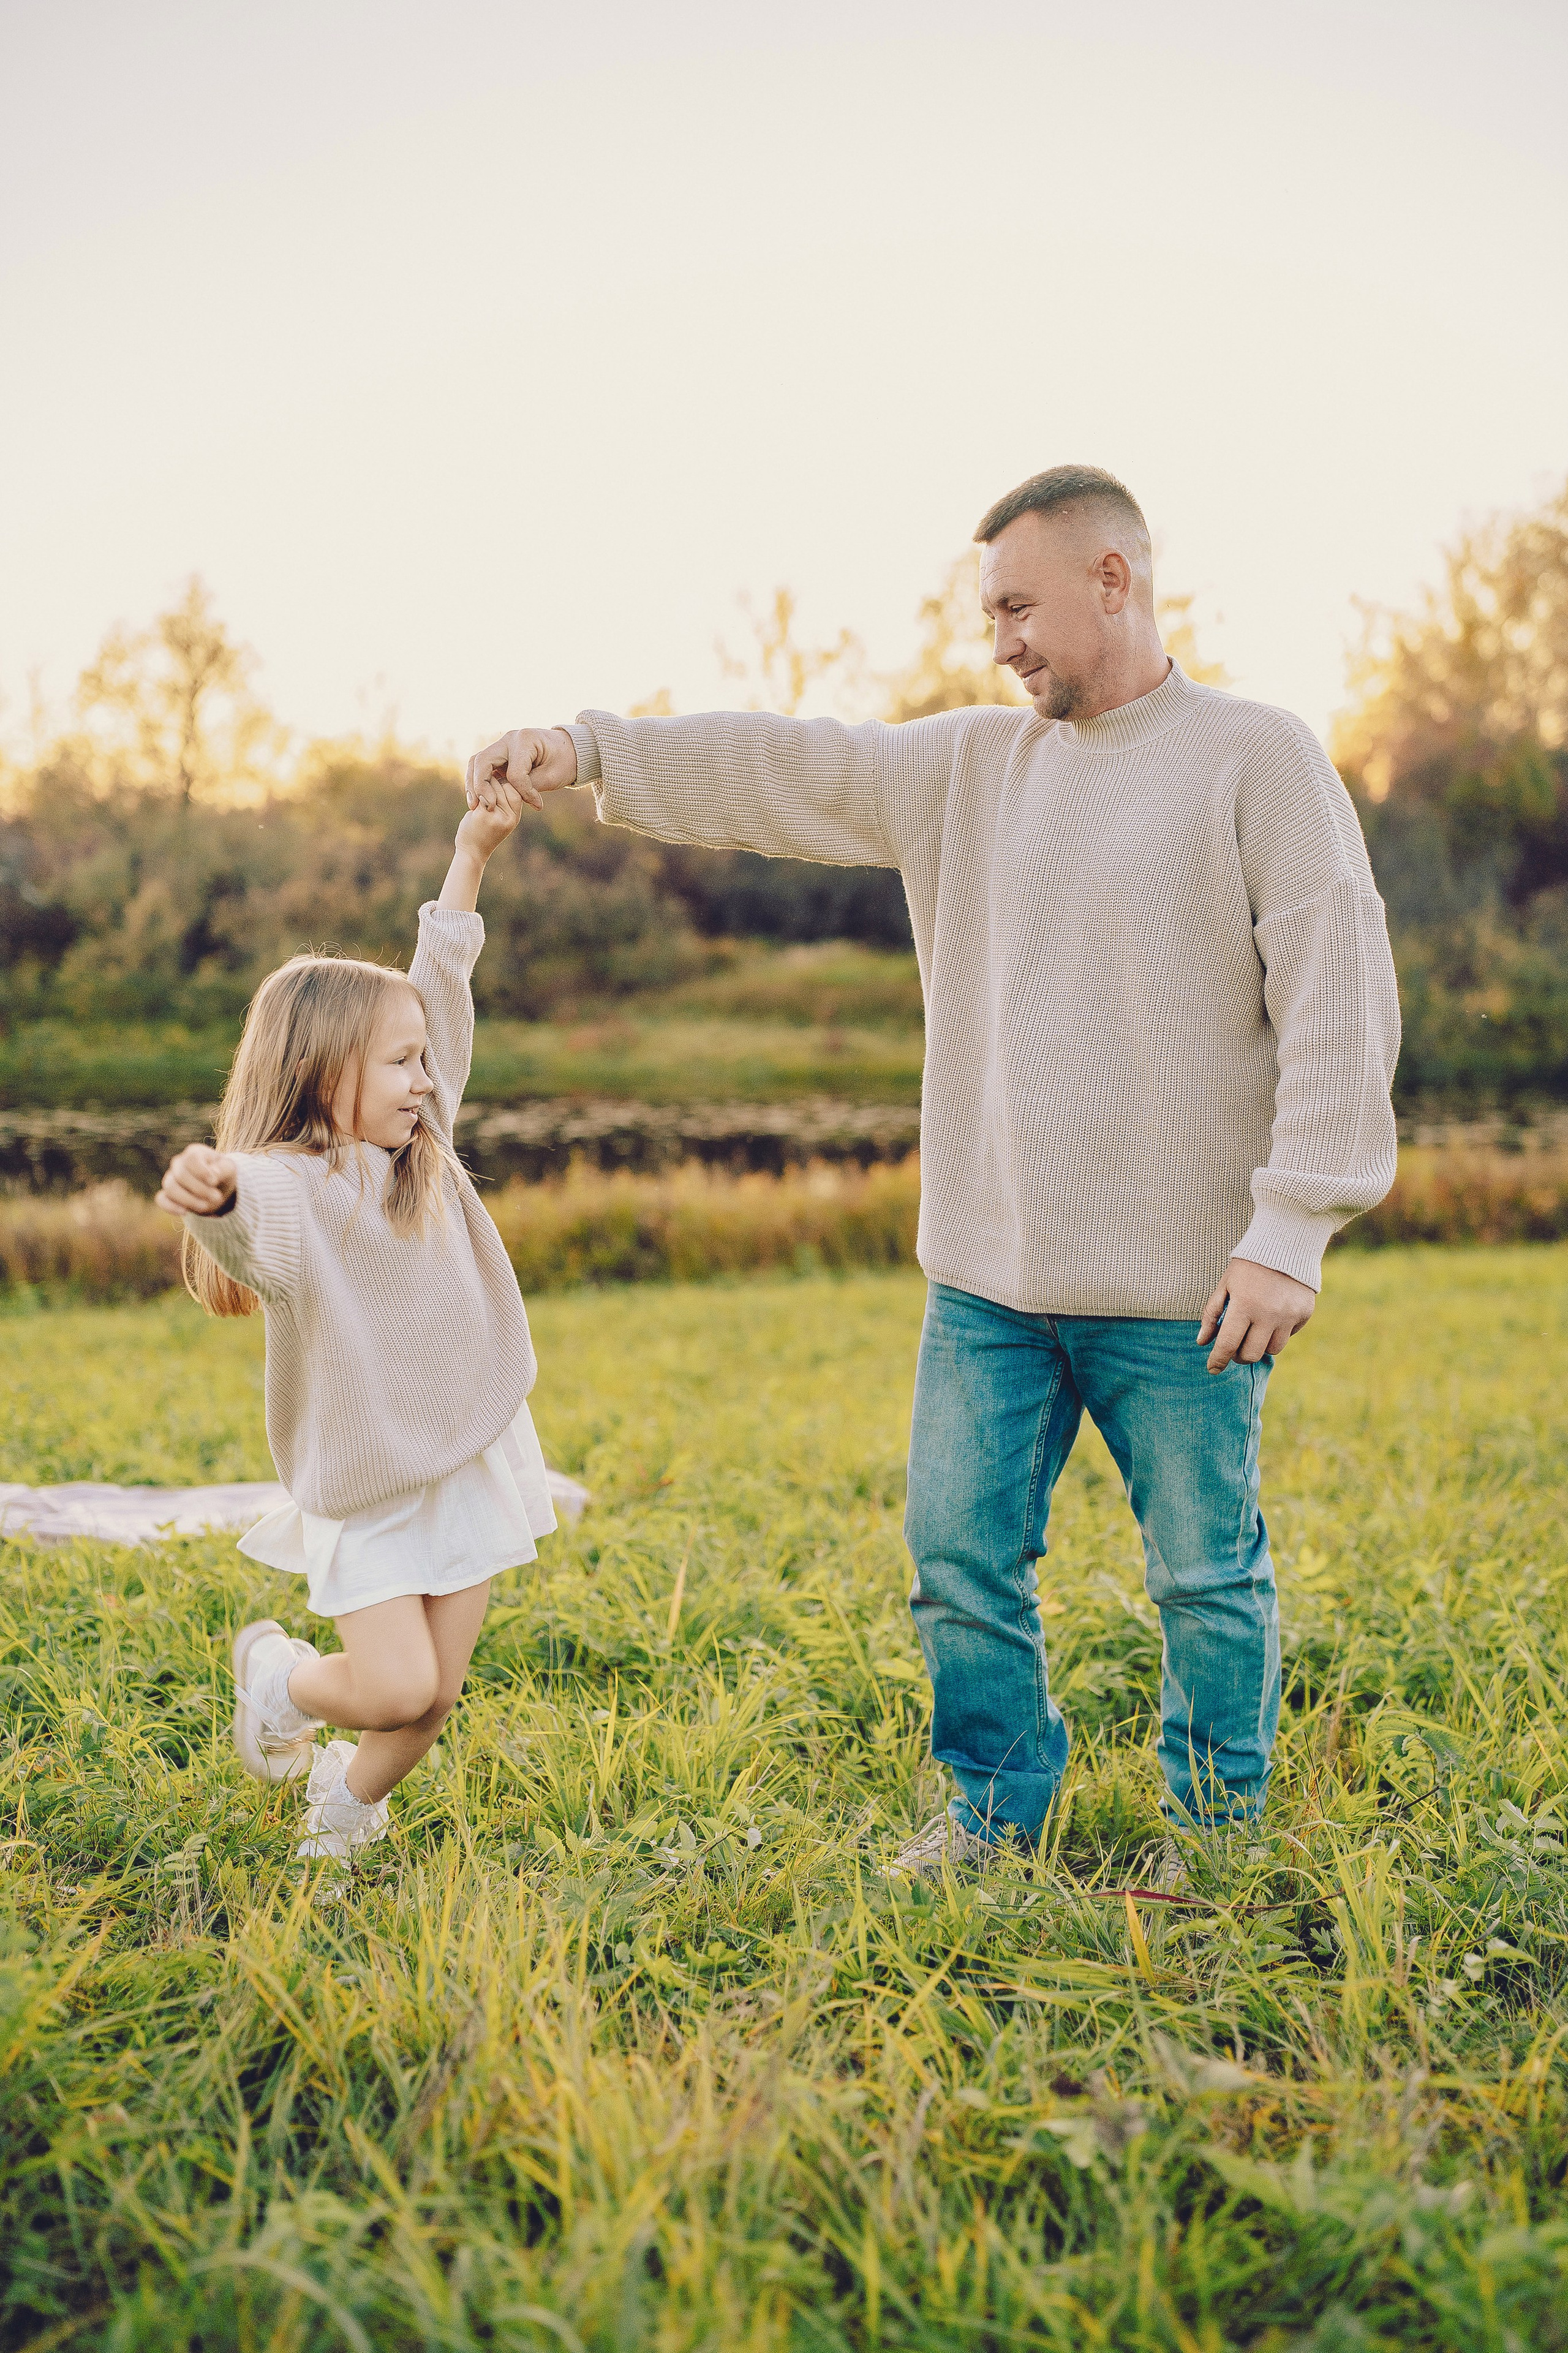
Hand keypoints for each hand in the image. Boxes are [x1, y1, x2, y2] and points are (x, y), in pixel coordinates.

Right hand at [156, 1144, 237, 1217]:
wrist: (218, 1188)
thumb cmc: (223, 1174)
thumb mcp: (229, 1170)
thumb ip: (222, 1170)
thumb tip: (213, 1173)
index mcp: (194, 1153)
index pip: (191, 1159)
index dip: (201, 1171)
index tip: (214, 1181)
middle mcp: (179, 1163)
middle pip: (181, 1175)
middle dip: (200, 1189)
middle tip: (217, 1197)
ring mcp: (171, 1178)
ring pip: (170, 1188)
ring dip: (188, 1200)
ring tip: (205, 1206)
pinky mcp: (167, 1194)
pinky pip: (161, 1199)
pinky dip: (170, 1207)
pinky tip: (185, 1212)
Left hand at [454, 777, 524, 862]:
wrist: (472, 852)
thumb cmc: (485, 832)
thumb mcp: (501, 818)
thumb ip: (504, 801)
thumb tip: (499, 772)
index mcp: (515, 816)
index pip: (515, 788)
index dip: (504, 782)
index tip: (494, 784)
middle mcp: (508, 816)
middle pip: (502, 785)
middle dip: (491, 783)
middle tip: (483, 789)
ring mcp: (496, 815)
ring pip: (490, 786)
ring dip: (481, 786)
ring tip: (477, 796)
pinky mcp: (482, 815)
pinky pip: (479, 793)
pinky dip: (473, 793)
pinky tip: (471, 802)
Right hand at [466, 726, 578, 812]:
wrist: (569, 750)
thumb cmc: (564, 761)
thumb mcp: (552, 776)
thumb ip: (529, 787)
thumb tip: (510, 801)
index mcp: (525, 740)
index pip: (514, 772)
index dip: (523, 792)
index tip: (537, 804)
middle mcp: (508, 739)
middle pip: (482, 761)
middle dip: (480, 786)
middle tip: (486, 807)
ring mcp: (501, 746)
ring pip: (477, 763)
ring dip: (474, 785)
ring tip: (475, 805)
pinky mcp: (499, 756)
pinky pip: (482, 767)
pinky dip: (478, 783)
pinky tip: (479, 800)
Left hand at [1198, 1257, 1315, 1371]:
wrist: (1285, 1244)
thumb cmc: (1248, 1266)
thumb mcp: (1225, 1285)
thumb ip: (1212, 1314)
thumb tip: (1202, 1342)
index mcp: (1244, 1305)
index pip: (1228, 1345)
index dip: (1218, 1360)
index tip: (1212, 1368)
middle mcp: (1268, 1314)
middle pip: (1252, 1354)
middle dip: (1239, 1356)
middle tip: (1235, 1348)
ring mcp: (1289, 1315)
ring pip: (1272, 1349)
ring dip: (1260, 1345)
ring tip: (1254, 1331)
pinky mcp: (1304, 1314)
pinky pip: (1289, 1335)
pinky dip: (1278, 1333)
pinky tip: (1272, 1317)